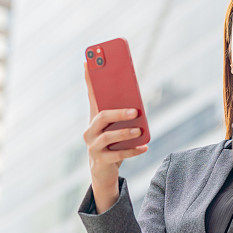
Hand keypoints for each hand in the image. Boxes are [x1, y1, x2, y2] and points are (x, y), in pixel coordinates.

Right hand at [83, 60, 147, 188]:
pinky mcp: (101, 161)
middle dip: (119, 112)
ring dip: (125, 132)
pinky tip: (145, 147)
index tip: (88, 62)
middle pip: (102, 117)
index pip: (91, 95)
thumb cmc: (112, 144)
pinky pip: (118, 155)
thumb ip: (122, 115)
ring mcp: (93, 146)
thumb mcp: (115, 127)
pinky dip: (133, 150)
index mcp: (94, 118)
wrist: (103, 171)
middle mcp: (89, 131)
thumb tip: (138, 104)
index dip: (89, 79)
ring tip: (139, 130)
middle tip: (136, 110)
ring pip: (108, 137)